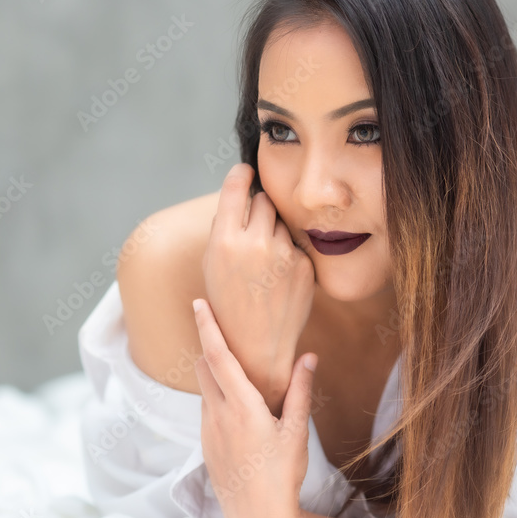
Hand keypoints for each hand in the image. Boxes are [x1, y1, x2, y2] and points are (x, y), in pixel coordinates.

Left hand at [192, 295, 316, 517]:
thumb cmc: (282, 475)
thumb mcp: (297, 432)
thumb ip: (301, 391)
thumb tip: (309, 356)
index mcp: (241, 407)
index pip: (217, 356)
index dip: (207, 327)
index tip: (199, 303)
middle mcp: (218, 414)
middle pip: (204, 366)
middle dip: (209, 344)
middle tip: (220, 326)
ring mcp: (208, 430)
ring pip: (205, 388)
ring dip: (214, 372)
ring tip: (235, 366)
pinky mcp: (206, 443)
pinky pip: (207, 409)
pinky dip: (216, 396)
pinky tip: (236, 404)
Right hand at [201, 163, 316, 415]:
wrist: (256, 346)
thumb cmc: (227, 302)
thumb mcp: (211, 264)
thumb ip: (223, 227)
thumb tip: (240, 190)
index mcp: (225, 242)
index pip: (236, 186)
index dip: (240, 174)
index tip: (245, 171)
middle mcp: (255, 244)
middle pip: (263, 200)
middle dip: (258, 209)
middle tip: (252, 231)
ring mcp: (284, 254)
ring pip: (282, 221)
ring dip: (274, 231)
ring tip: (264, 263)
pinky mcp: (305, 266)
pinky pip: (297, 243)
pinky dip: (289, 253)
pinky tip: (279, 278)